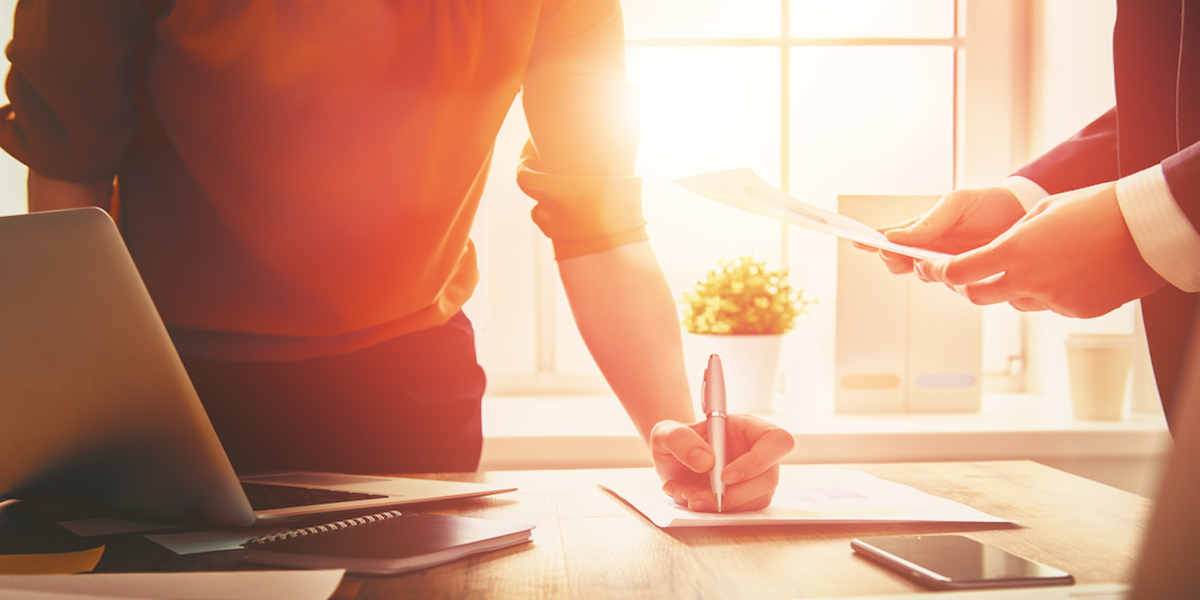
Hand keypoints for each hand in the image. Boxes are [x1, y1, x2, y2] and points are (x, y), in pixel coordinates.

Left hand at [650, 414, 793, 511]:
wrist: (673, 462)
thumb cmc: (676, 441)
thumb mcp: (666, 432)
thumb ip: (679, 438)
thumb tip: (705, 460)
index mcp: (748, 428)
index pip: (776, 440)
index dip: (758, 460)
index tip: (726, 476)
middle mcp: (758, 453)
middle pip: (769, 477)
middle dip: (733, 494)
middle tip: (697, 497)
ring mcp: (756, 478)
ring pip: (757, 500)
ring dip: (721, 506)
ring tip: (688, 496)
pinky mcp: (748, 499)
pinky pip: (742, 513)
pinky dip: (714, 512)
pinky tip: (691, 499)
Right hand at [853, 186, 1025, 273]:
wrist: (1024, 214)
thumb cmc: (987, 204)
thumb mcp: (956, 204)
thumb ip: (927, 222)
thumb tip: (894, 238)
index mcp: (921, 230)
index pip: (889, 238)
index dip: (870, 241)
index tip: (857, 242)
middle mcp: (928, 250)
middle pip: (898, 262)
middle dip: (894, 259)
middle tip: (898, 254)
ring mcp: (946, 266)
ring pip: (923, 276)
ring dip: (924, 270)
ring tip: (928, 260)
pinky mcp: (967, 278)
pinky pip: (952, 286)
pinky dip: (951, 280)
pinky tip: (955, 271)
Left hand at [912, 181, 1166, 317]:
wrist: (1145, 229)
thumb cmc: (1095, 210)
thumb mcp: (1041, 213)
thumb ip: (1011, 238)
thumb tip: (995, 252)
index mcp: (1014, 251)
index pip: (959, 272)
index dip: (939, 272)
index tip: (931, 268)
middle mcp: (1028, 281)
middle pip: (977, 295)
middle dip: (966, 285)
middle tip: (964, 274)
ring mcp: (1053, 299)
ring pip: (1014, 300)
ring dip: (1010, 287)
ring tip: (1032, 262)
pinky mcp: (1076, 310)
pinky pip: (1048, 304)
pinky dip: (1046, 291)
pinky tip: (1065, 271)